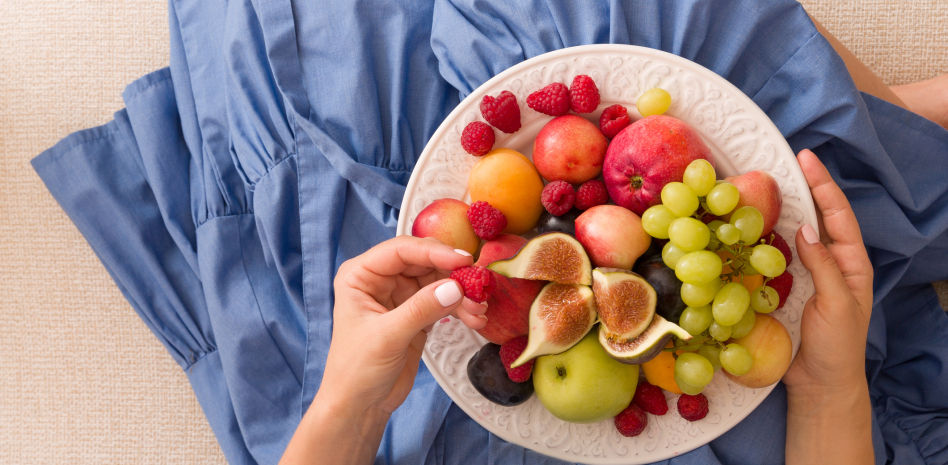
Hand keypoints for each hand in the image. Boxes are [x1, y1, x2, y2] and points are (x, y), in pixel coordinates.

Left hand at [323, 235, 486, 414]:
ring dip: (462, 293)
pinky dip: (460, 307)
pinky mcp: (416, 313)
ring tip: (479, 310)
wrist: (360, 405)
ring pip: (438, 281)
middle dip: (453, 273)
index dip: (433, 251)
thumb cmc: (356, 370)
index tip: (463, 260)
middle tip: (479, 285)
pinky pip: (443, 300)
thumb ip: (420, 310)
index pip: (401, 250)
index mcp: (361, 275)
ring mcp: (400, 295)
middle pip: (424, 262)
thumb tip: (454, 288)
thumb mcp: (387, 337)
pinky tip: (475, 318)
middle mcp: (380, 279)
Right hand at [783, 149, 873, 393]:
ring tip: (761, 185)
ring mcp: (805, 274)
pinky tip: (745, 227)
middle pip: (816, 216)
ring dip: (778, 209)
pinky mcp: (783, 287)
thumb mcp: (837, 304)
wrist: (819, 383)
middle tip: (781, 161)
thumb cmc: (837, 346)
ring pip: (791, 233)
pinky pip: (772, 256)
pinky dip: (761, 237)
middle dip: (802, 187)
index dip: (822, 185)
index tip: (805, 159)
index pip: (837, 215)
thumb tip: (806, 228)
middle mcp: (828, 262)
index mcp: (851, 263)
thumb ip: (824, 266)